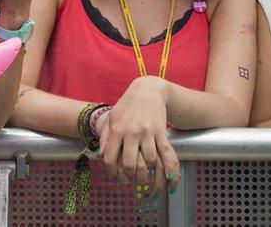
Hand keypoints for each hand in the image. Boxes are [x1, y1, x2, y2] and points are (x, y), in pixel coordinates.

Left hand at [98, 77, 178, 191]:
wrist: (147, 91)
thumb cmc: (127, 106)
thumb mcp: (111, 118)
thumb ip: (105, 137)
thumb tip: (101, 156)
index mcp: (116, 130)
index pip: (110, 158)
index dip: (112, 172)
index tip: (116, 175)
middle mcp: (131, 132)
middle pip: (130, 164)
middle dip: (131, 175)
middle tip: (131, 178)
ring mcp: (147, 132)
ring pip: (149, 161)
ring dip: (148, 171)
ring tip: (145, 172)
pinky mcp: (161, 132)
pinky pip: (166, 153)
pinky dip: (169, 169)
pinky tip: (169, 180)